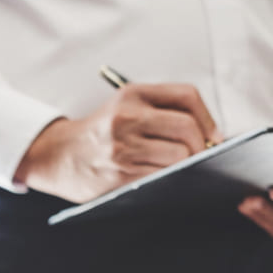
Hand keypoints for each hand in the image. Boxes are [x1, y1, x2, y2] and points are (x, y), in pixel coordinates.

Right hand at [13, 83, 221, 202]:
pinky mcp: (120, 173)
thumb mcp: (125, 106)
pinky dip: (170, 178)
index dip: (208, 117)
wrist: (60, 156)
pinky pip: (161, 176)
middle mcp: (127, 117)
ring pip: (178, 155)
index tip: (212, 134)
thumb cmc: (100, 133)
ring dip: (186, 165)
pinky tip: (166, 178)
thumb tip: (210, 134)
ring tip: (180, 167)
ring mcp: (123, 146)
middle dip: (200, 145)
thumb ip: (162, 110)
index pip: (186, 96)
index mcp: (133, 94)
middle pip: (187, 127)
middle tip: (199, 155)